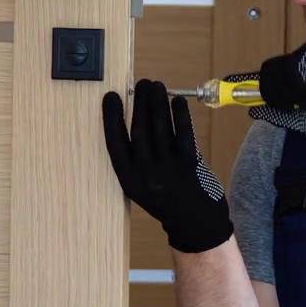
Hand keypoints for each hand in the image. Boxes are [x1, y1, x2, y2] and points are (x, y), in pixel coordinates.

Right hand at [102, 80, 233, 253]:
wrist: (195, 222)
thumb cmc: (166, 200)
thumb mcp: (141, 185)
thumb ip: (137, 158)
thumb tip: (138, 116)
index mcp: (129, 179)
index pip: (115, 143)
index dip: (112, 117)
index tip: (111, 97)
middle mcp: (146, 175)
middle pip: (139, 130)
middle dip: (139, 103)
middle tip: (141, 84)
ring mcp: (169, 170)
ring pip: (160, 128)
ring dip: (157, 103)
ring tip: (156, 86)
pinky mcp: (190, 165)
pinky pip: (183, 133)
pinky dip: (180, 115)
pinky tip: (177, 101)